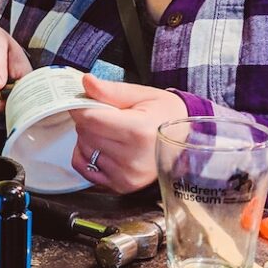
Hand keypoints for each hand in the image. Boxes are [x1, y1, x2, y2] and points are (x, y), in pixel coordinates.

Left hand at [69, 75, 186, 192]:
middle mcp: (132, 158)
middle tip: (106, 115)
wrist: (185, 139)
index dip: (82, 106)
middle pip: (85, 133)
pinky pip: (83, 167)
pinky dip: (86, 154)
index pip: (89, 118)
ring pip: (83, 149)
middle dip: (88, 120)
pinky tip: (104, 147)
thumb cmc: (164, 113)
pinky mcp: (121, 185)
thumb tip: (86, 81)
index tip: (87, 101)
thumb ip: (111, 90)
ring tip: (111, 131)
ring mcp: (126, 175)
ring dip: (89, 137)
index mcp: (138, 131)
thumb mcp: (141, 94)